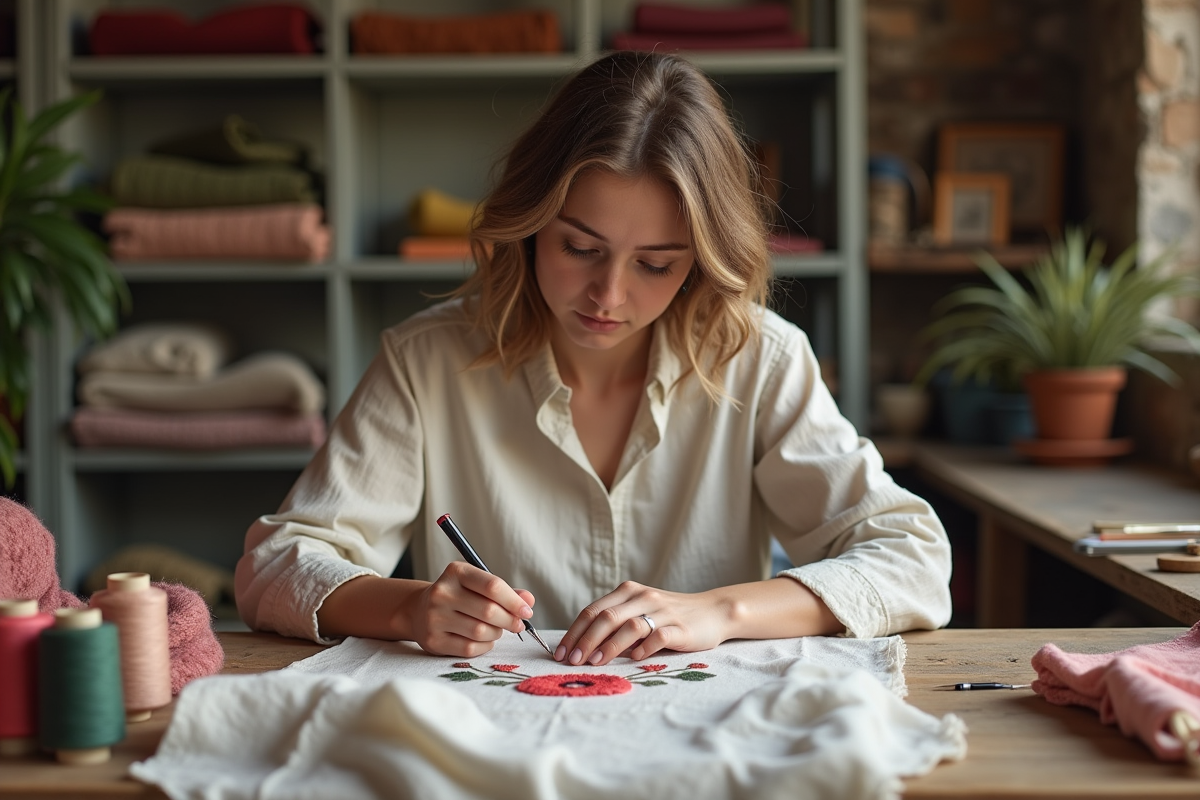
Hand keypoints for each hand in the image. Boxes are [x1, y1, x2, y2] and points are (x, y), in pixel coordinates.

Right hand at [408, 561, 534, 657]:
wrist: (419, 611)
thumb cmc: (458, 596)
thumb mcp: (478, 586)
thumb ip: (505, 592)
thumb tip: (528, 601)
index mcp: (456, 572)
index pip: (492, 586)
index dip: (514, 601)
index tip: (527, 611)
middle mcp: (442, 593)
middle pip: (489, 611)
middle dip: (509, 620)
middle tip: (517, 624)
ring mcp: (435, 617)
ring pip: (480, 631)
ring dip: (497, 633)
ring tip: (497, 630)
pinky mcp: (433, 640)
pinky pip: (470, 648)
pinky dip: (485, 646)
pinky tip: (485, 640)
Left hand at [554, 581, 729, 666]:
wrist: (713, 612)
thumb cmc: (669, 617)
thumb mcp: (640, 613)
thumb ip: (615, 624)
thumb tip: (582, 648)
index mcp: (628, 591)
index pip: (593, 610)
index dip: (574, 632)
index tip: (561, 653)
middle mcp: (643, 597)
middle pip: (606, 616)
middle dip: (585, 640)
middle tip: (572, 661)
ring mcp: (663, 611)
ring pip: (630, 626)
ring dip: (609, 646)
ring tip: (595, 662)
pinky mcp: (681, 627)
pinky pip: (658, 637)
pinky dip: (643, 648)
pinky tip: (634, 659)